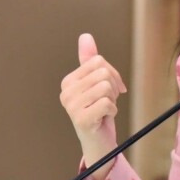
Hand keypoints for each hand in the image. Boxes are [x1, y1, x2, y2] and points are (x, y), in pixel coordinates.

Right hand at [59, 33, 126, 179]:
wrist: (98, 143)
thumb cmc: (99, 112)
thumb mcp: (96, 84)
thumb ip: (90, 60)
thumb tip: (85, 36)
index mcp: (68, 81)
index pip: (98, 61)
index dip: (112, 74)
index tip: (112, 89)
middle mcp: (66, 92)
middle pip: (103, 72)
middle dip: (113, 87)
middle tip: (107, 102)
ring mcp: (71, 106)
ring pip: (106, 86)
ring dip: (112, 100)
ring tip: (104, 110)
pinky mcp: (81, 119)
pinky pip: (107, 102)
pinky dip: (112, 111)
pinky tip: (104, 118)